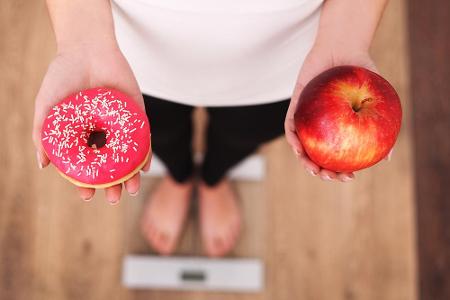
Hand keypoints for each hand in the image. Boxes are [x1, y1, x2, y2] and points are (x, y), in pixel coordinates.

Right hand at [32, 40, 150, 203]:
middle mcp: (102, 134)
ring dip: (130, 175)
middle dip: (112, 185)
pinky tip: (143, 168)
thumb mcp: (47, 107)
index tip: (86, 196)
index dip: (86, 182)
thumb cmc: (62, 76)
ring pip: (127, 157)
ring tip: (130, 190)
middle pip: (109, 165)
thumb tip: (43, 165)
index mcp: (81, 135)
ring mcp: (120, 126)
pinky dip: (144, 154)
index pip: (85, 165)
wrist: (87, 48)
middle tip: (114, 198)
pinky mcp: (137, 115)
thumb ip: (43, 134)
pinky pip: (143, 138)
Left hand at [285, 44, 386, 181]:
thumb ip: (381, 126)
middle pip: (317, 154)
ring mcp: (307, 117)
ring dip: (305, 160)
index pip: (338, 155)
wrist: (344, 47)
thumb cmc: (362, 72)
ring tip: (314, 169)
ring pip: (301, 145)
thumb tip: (388, 157)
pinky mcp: (295, 105)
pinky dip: (293, 137)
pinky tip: (298, 146)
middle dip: (321, 171)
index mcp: (339, 127)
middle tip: (330, 177)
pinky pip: (290, 124)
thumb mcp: (377, 99)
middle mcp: (322, 125)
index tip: (349, 177)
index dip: (341, 170)